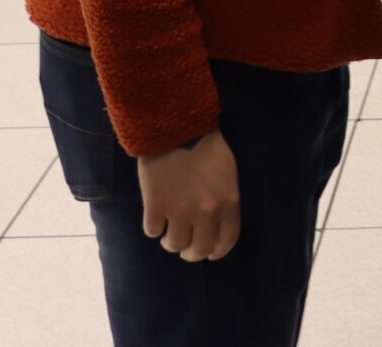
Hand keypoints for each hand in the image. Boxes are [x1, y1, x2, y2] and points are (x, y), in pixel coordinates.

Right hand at [138, 129, 239, 260]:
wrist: (176, 129)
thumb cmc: (206, 148)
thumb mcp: (227, 173)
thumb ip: (225, 200)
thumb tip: (217, 225)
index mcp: (228, 202)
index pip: (227, 241)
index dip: (217, 251)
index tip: (209, 252)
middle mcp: (207, 212)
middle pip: (199, 250)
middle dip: (191, 253)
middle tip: (185, 246)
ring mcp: (180, 211)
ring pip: (174, 245)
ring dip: (170, 241)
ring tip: (169, 230)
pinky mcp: (155, 207)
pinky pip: (152, 231)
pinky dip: (153, 227)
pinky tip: (155, 215)